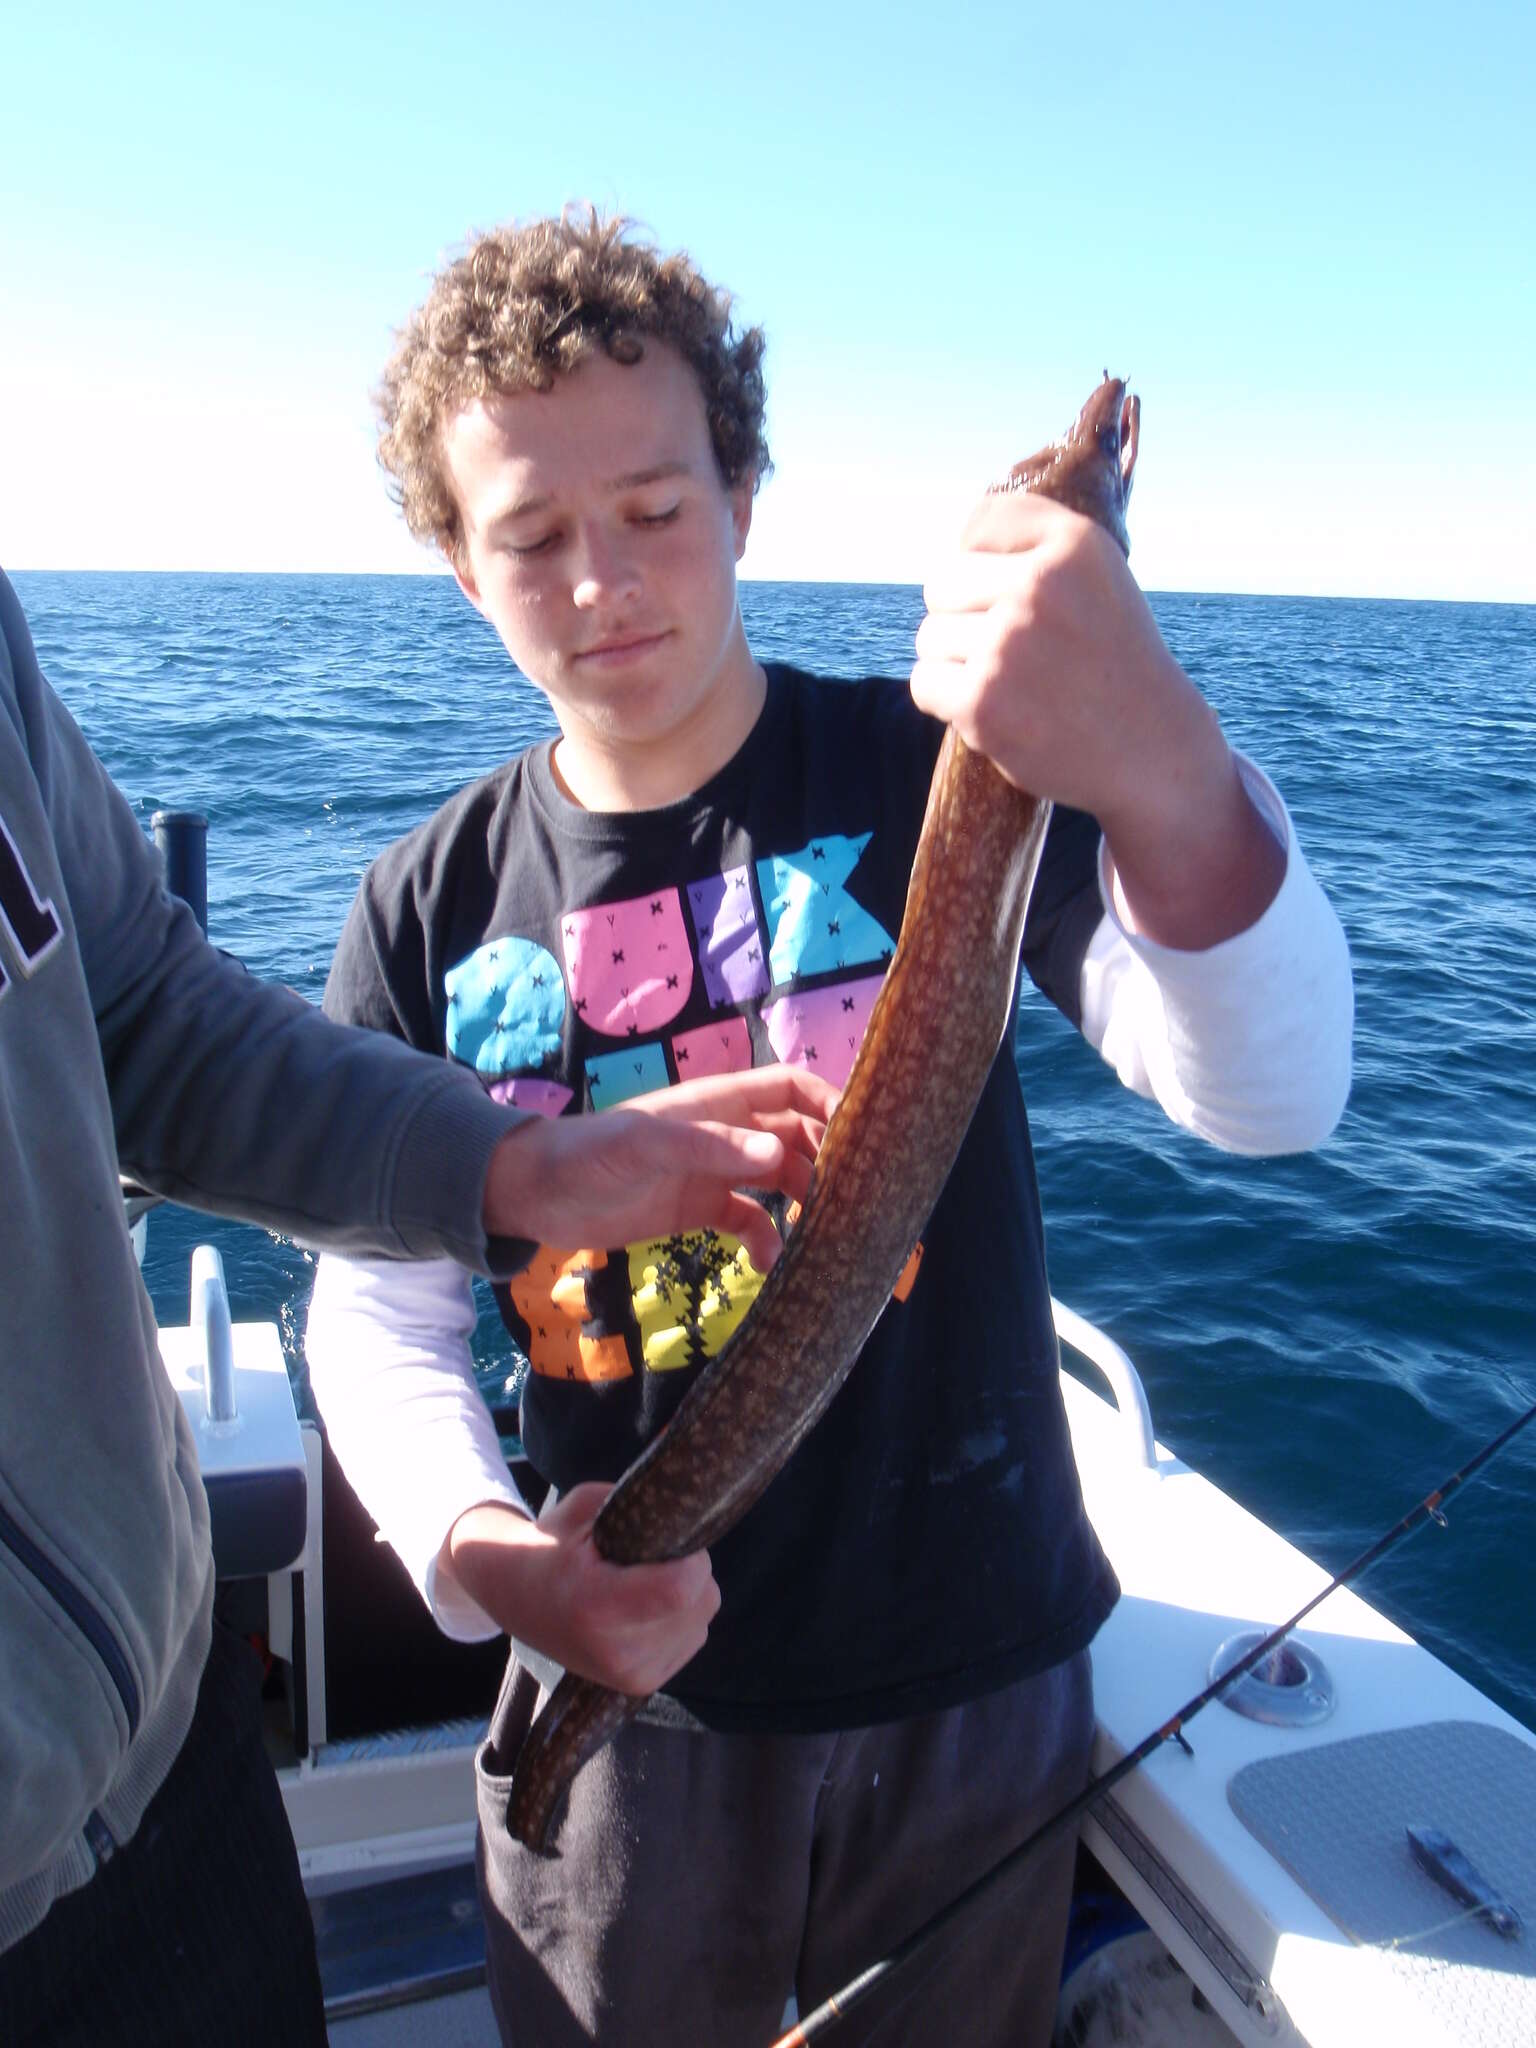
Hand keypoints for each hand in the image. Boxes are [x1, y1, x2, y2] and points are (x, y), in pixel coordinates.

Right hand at [443, 1486, 719, 1693]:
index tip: (671, 1537)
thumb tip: (686, 1452)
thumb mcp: (586, 1505)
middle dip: (691, 1569)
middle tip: (651, 1555)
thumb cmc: (549, 1542)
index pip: (684, 1588)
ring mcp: (628, 1676)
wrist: (510, 1595)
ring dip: (688, 1595)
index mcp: (596, 1605)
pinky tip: (645, 1607)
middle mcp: (615, 1651)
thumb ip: (640, 1492)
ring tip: (643, 1581)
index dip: (691, 1557)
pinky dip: (680, 1618)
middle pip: (702, 1601)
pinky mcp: (638, 1685)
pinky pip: (692, 1638)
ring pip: (702, 1620)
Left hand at [482, 1064, 837, 1271]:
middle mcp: (726, 1133)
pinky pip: (750, 1221)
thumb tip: (778, 1159)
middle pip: (798, 1137)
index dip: (831, 1104)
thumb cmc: (587, 1155)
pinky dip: (768, 1240)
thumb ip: (708, 1148)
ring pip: (781, 1180)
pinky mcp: (699, 1209)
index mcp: (719, 1103)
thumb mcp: (645, 1146)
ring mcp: (714, 1172)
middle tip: (862, 1200)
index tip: (867, 1138)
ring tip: (829, 1236)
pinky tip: (771, 1267)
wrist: (536, 1194)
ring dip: (807, 1203)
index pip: (791, 1089)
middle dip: (831, 1162)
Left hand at [911, 490, 1283, 947]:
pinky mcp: (983, 703)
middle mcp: (1040, 587)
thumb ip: (1036, 544)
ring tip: (1008, 683)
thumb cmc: (1112, 660)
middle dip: (963, 616)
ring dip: (956, 662)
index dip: (984, 561)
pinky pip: (924, 683)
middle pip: (942, 582)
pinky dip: (946, 700)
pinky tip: (990, 709)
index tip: (1012, 594)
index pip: (981, 523)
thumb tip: (956, 541)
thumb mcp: (1097, 578)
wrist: (1149, 749)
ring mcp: (1008, 646)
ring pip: (930, 636)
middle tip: (1007, 649)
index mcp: (1073, 545)